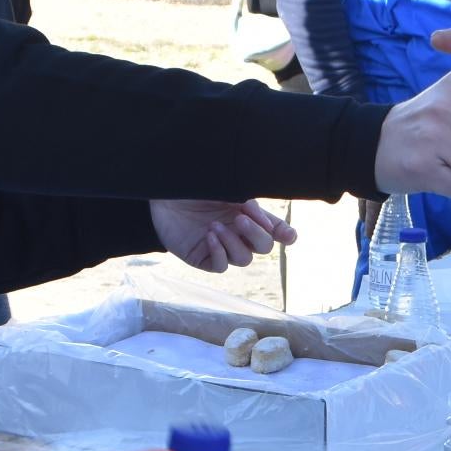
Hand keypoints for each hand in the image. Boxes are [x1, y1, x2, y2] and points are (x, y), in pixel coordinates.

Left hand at [152, 199, 293, 270]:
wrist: (162, 190)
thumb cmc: (194, 184)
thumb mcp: (225, 187)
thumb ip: (247, 202)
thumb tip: (267, 223)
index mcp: (247, 214)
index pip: (274, 229)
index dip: (285, 234)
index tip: (288, 236)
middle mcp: (237, 233)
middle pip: (263, 247)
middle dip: (256, 234)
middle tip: (240, 219)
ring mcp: (220, 246)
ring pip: (243, 259)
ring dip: (233, 242)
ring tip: (214, 225)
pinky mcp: (201, 257)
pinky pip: (220, 266)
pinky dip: (219, 252)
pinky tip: (210, 236)